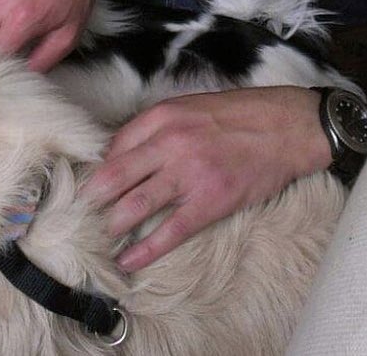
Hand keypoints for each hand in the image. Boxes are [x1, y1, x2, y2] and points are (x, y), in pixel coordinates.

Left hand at [81, 86, 332, 271]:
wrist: (288, 127)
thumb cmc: (243, 113)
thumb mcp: (194, 105)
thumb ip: (161, 125)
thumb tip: (128, 150)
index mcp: (165, 116)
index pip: (115, 145)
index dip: (97, 167)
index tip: (86, 183)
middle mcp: (171, 143)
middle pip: (115, 175)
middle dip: (92, 199)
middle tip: (78, 215)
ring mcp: (190, 174)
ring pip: (135, 205)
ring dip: (112, 225)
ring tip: (98, 237)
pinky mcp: (210, 202)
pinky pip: (169, 231)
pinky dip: (145, 249)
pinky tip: (128, 260)